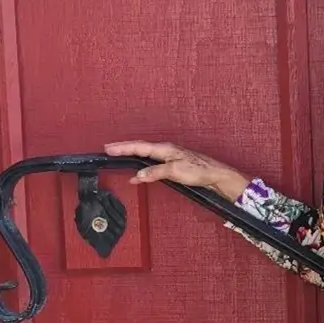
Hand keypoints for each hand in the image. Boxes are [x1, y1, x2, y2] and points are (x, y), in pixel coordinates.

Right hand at [104, 141, 248, 201]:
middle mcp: (165, 150)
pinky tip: (138, 175)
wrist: (215, 174)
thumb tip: (138, 175)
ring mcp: (169, 157)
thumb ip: (155, 172)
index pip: (139, 147)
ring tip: (118, 156)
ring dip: (131, 155)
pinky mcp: (173, 164)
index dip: (123, 148)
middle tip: (108, 149)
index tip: (109, 148)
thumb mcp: (175, 171)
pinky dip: (142, 167)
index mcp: (164, 149)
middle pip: (140, 148)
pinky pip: (152, 163)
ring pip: (145, 154)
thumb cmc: (198, 171)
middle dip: (124, 148)